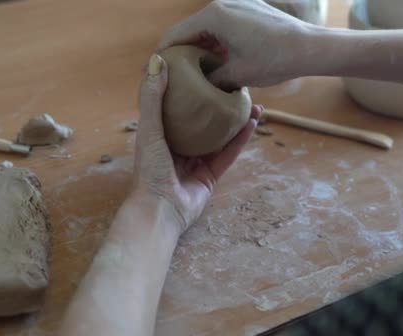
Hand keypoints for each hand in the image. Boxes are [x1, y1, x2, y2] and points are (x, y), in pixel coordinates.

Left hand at [133, 54, 259, 234]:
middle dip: (219, 105)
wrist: (161, 209)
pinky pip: (228, 154)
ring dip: (235, 120)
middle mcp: (179, 147)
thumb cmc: (150, 169)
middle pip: (203, 122)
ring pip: (220, 136)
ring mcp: (196, 162)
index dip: (194, 91)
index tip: (209, 72)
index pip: (179, 108)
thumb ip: (153, 97)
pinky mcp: (211, 176)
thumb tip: (157, 59)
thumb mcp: (149, 128)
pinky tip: (252, 123)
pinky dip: (240, 139)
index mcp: (162, 136)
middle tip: (235, 87)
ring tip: (252, 102)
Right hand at [156, 0, 317, 87]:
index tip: (150, 69)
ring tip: (188, 69)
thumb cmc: (274, 60)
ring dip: (197, 47)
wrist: (310, 47)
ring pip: (207, 27)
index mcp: (214, 15)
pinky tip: (213, 60)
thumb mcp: (236, 74)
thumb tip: (195, 88)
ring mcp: (237, 4)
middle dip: (179, 50)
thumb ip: (209, 78)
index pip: (177, 34)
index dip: (162, 53)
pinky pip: (223, 25)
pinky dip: (214, 41)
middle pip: (190, 29)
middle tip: (168, 72)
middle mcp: (223, 3)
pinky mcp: (249, 9)